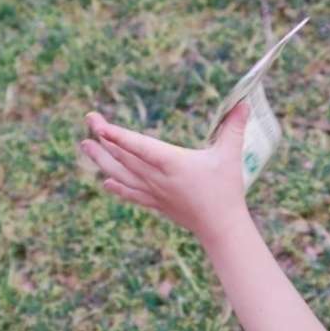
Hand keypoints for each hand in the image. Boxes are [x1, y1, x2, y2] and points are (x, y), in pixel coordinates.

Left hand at [79, 101, 250, 240]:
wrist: (220, 227)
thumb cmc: (226, 189)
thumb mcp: (230, 155)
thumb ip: (234, 127)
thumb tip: (244, 103)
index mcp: (172, 163)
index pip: (139, 146)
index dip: (117, 135)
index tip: (99, 125)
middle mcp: (157, 178)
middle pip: (123, 157)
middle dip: (103, 138)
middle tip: (89, 119)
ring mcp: (154, 192)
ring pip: (120, 174)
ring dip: (101, 160)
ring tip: (85, 146)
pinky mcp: (157, 204)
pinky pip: (130, 194)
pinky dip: (116, 187)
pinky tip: (106, 182)